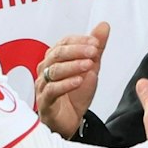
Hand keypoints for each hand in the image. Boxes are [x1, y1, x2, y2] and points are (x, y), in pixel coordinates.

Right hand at [35, 22, 108, 136]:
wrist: (71, 121)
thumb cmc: (75, 94)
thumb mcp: (90, 68)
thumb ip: (96, 48)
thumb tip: (104, 25)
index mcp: (55, 58)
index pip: (64, 42)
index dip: (80, 41)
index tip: (96, 42)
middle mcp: (45, 69)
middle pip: (57, 54)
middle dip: (77, 51)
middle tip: (94, 51)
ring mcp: (43, 85)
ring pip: (53, 70)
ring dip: (73, 66)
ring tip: (89, 65)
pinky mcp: (44, 102)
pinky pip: (52, 90)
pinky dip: (66, 84)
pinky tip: (79, 81)